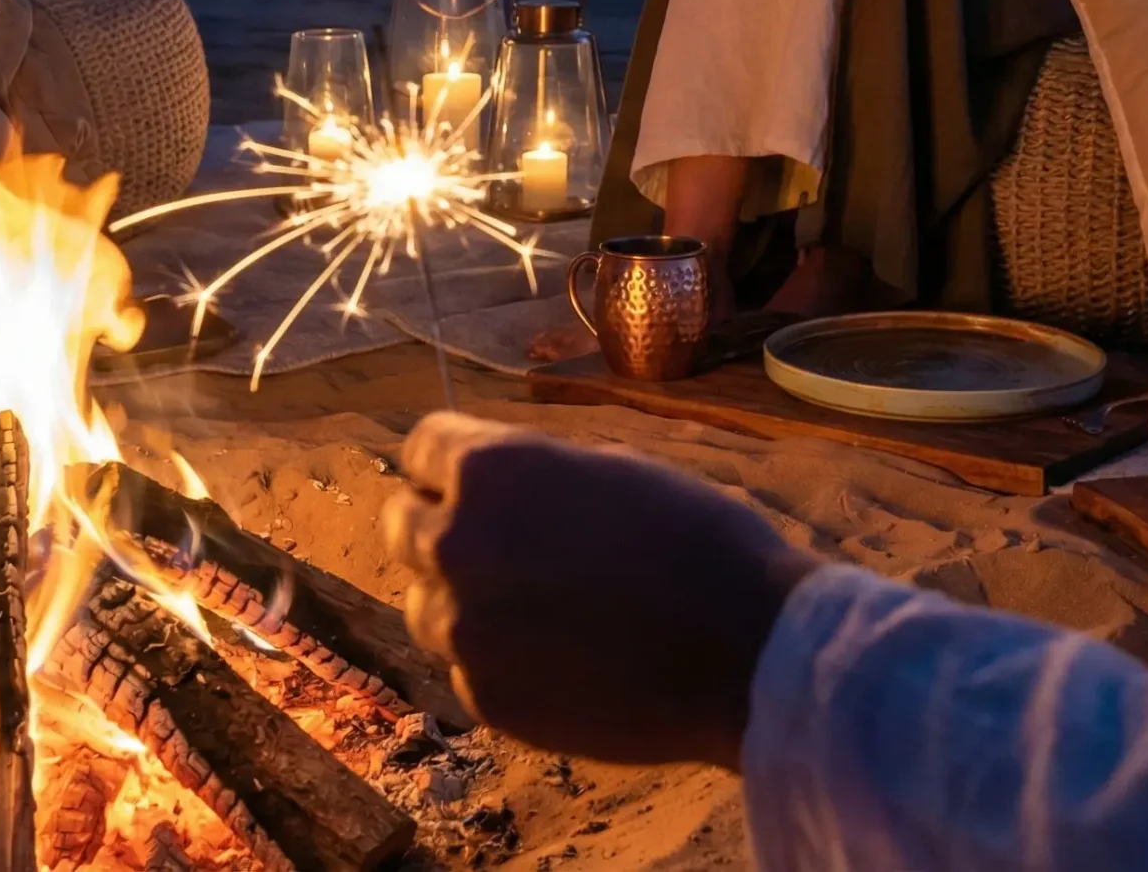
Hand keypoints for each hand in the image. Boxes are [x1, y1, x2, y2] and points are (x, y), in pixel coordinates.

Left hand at [383, 413, 820, 767]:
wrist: (745, 653)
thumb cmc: (697, 542)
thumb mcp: (611, 468)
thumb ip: (533, 474)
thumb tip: (490, 484)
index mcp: (491, 470)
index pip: (420, 449)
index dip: (449, 461)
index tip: (470, 478)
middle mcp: (457, 544)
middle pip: (401, 525)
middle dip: (442, 525)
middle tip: (498, 544)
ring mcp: (464, 630)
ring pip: (425, 603)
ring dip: (462, 598)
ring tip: (536, 607)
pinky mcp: (485, 697)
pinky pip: (464, 666)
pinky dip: (497, 659)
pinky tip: (559, 656)